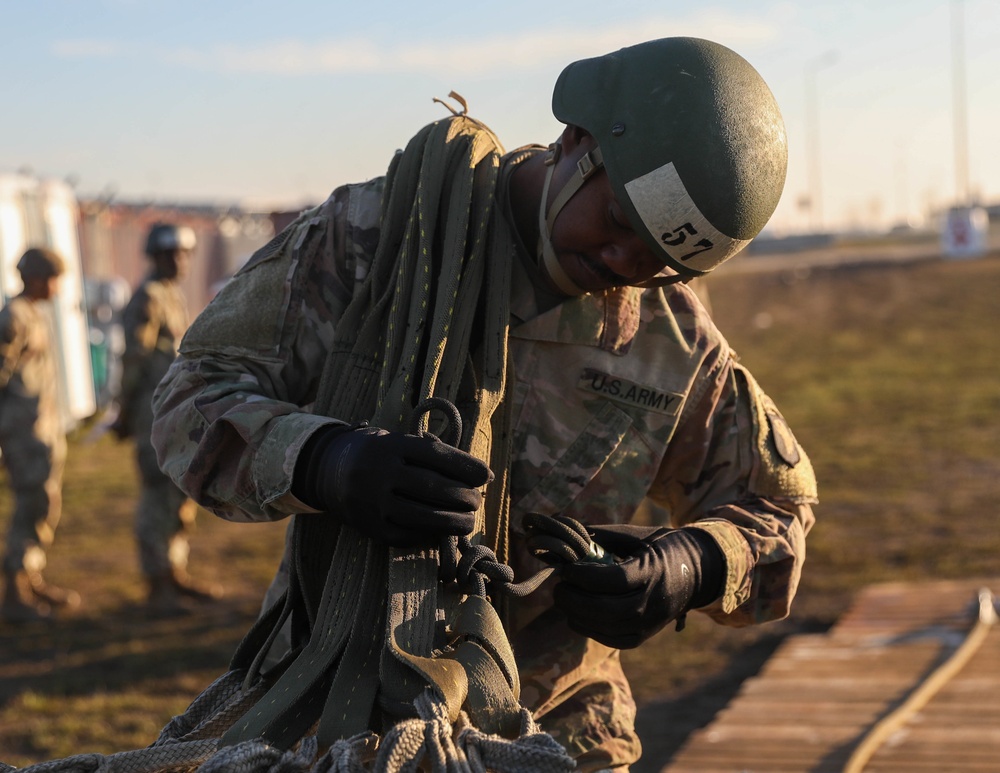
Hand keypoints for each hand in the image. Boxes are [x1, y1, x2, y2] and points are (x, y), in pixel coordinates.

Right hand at [293, 424, 492, 546]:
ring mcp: (373, 501)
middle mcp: (381, 471)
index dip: (465, 466)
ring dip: (453, 522)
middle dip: (463, 496)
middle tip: (477, 502)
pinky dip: (428, 535)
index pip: (436, 454)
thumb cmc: (382, 455)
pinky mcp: (369, 527)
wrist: (331, 470)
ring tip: (468, 521)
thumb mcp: (401, 443)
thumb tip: (484, 476)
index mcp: (392, 445)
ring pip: (422, 516)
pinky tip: (441, 531)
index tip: (486, 476)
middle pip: (432, 487)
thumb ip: (436, 455)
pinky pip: (406, 535)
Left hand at [552, 524, 724, 648]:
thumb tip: (565, 530)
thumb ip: (602, 535)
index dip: (584, 576)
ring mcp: (651, 622)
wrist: (697, 572)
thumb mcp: (635, 534)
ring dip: (578, 616)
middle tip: (557, 587)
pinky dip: (591, 631)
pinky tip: (576, 617)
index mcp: (652, 571)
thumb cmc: (659, 546)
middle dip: (574, 600)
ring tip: (563, 599)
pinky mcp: (647, 635)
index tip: (565, 568)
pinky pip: (615, 640)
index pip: (614, 580)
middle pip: (607, 609)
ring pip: (609, 628)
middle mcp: (653, 600)